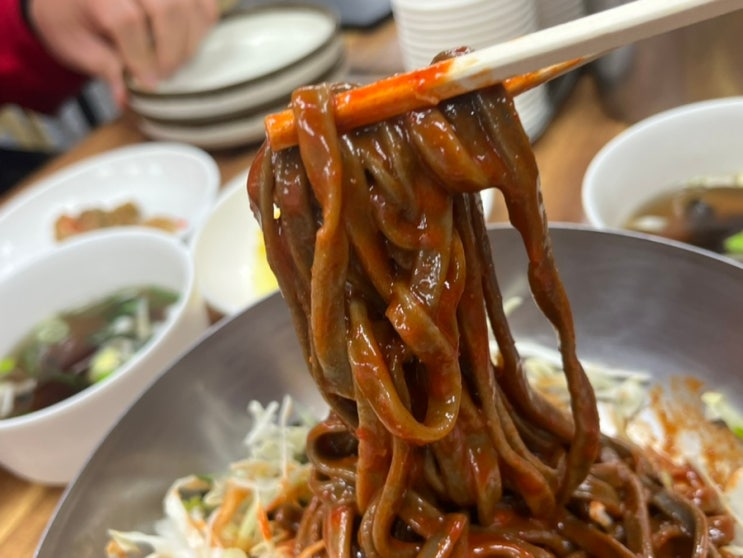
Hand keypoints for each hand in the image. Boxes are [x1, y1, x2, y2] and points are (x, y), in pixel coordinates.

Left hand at [28, 0, 218, 105]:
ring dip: (190, 40)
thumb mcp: (76, 46)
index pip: (127, 21)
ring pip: (188, 5)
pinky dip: (204, 25)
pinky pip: (204, 4)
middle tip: (165, 76)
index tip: (148, 83)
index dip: (142, 56)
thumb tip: (126, 96)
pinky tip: (189, 43)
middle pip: (165, 7)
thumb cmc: (73, 20)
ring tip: (176, 62)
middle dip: (170, 50)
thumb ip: (103, 67)